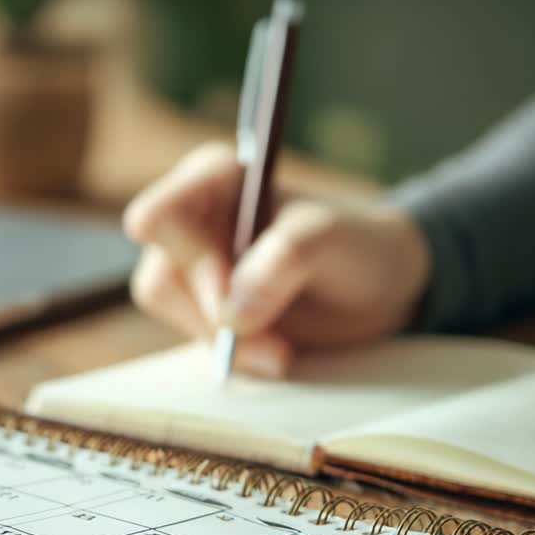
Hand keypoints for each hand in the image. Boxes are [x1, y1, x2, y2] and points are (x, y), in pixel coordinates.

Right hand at [123, 142, 431, 377]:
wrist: (376, 290)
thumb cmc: (354, 246)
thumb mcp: (331, 238)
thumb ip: (285, 257)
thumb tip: (234, 312)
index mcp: (212, 178)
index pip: (157, 217)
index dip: (188, 261)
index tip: (230, 291)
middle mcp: (191, 218)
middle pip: (160, 277)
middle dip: (214, 315)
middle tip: (272, 338)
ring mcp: (192, 266)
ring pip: (172, 313)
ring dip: (226, 342)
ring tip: (281, 349)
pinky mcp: (201, 306)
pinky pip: (193, 339)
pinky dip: (234, 356)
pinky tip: (274, 352)